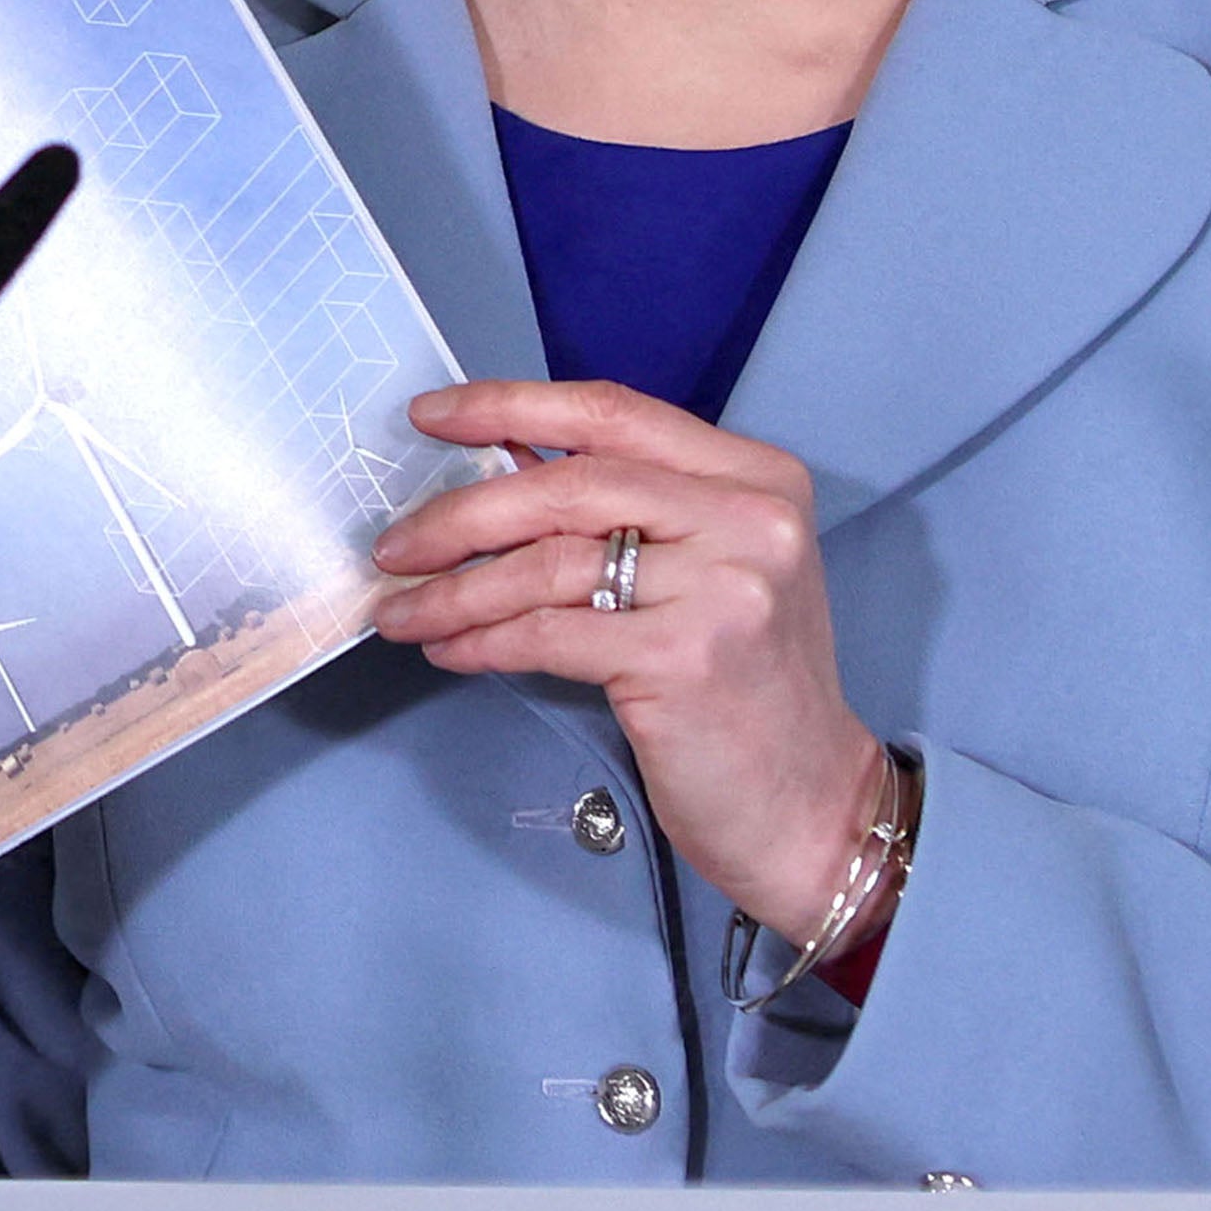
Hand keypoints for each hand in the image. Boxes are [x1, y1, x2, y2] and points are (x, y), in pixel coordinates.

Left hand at [372, 378, 889, 948]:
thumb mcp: (714, 571)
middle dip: (462, 512)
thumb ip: (631, 515)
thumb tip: (496, 475)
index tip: (434, 414)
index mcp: (756, 476)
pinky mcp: (684, 659)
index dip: (512, 405)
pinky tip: (451, 649)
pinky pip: (549, 634)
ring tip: (403, 610)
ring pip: (548, 565)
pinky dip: (484, 639)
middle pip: (568, 486)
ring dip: (456, 589)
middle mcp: (749, 517)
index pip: (614, 415)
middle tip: (395, 544)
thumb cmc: (749, 689)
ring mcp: (721, 587)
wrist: (815, 806)